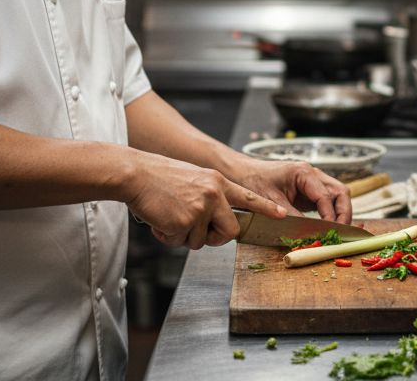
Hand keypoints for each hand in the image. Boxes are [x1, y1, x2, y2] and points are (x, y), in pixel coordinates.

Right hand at [124, 152, 285, 249]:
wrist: (135, 174)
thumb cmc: (158, 178)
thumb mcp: (193, 180)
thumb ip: (209, 197)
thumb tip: (214, 222)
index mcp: (217, 182)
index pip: (248, 197)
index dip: (265, 208)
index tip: (281, 214)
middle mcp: (213, 194)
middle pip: (230, 231)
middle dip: (215, 238)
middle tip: (195, 230)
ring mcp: (201, 208)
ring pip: (201, 241)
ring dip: (184, 236)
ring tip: (170, 215)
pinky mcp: (185, 221)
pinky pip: (181, 242)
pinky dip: (168, 236)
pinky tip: (160, 219)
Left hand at [225, 156, 352, 223]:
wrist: (241, 173)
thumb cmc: (253, 181)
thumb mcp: (271, 201)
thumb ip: (292, 217)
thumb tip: (309, 233)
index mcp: (304, 173)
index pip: (326, 196)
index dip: (330, 216)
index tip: (330, 232)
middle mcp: (312, 175)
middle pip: (339, 192)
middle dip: (344, 213)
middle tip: (341, 233)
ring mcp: (312, 182)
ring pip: (336, 196)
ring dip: (339, 213)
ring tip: (337, 232)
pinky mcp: (308, 191)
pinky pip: (326, 201)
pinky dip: (330, 213)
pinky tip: (327, 227)